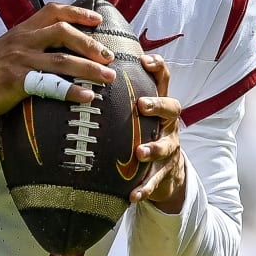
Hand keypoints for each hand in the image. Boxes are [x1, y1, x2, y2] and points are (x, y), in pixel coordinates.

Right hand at [0, 2, 115, 121]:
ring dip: (89, 68)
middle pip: (63, 32)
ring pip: (62, 60)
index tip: (98, 20)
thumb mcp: (6, 49)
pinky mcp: (16, 82)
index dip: (77, 13)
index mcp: (21, 31)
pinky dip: (71, 91)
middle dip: (90, 43)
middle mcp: (22, 41)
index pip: (53, 11)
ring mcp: (19, 60)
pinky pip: (50, 85)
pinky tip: (86, 97)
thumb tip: (54, 49)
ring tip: (108, 77)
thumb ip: (28, 45)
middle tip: (109, 56)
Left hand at [130, 53, 185, 211]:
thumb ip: (119, 97)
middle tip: (142, 105)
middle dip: (157, 105)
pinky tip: (132, 196)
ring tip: (140, 152)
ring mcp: (169, 148)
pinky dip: (145, 188)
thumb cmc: (142, 133)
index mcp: (159, 106)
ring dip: (153, 148)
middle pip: (172, 108)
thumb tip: (83, 72)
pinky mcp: (165, 172)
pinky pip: (155, 181)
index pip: (163, 81)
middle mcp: (168, 124)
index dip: (158, 68)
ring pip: (166, 145)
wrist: (165, 172)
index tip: (145, 59)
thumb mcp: (137, 115)